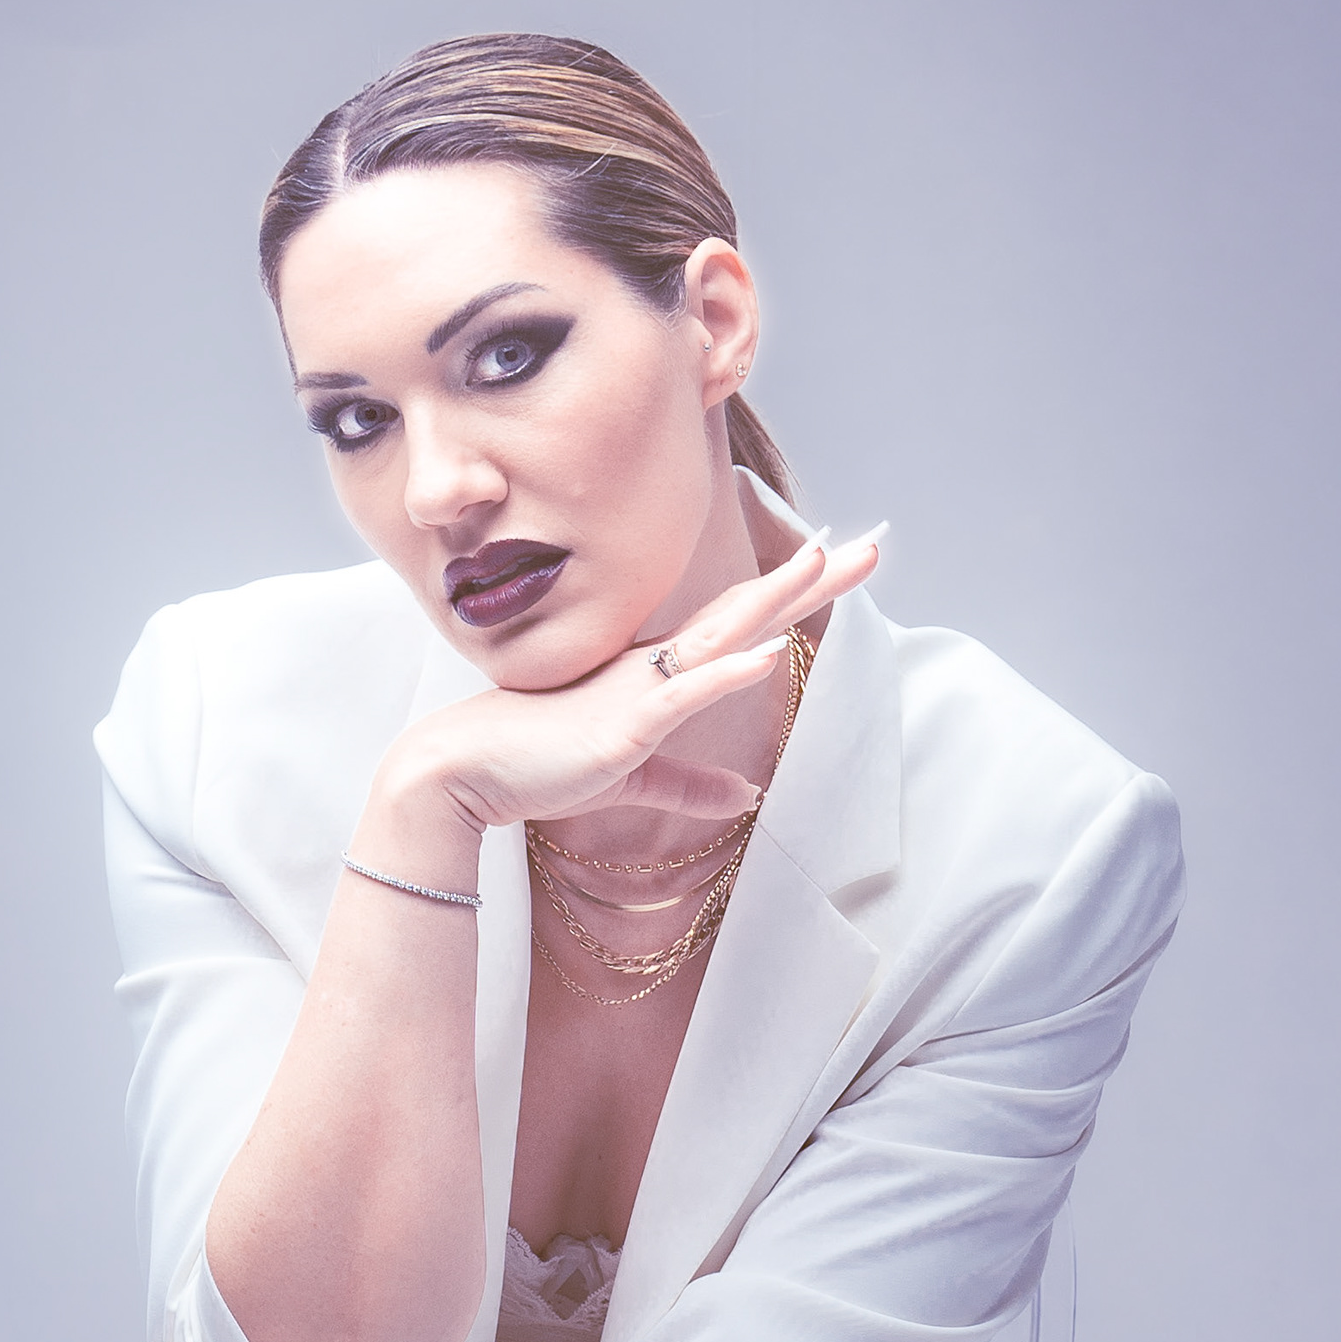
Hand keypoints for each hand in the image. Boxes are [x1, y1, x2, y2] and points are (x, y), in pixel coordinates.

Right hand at [386, 521, 882, 851]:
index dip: (793, 591)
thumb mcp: (632, 776)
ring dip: (776, 598)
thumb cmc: (541, 764)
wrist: (468, 771)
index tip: (843, 560)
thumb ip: (692, 784)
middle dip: (811, 577)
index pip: (741, 620)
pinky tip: (767, 655)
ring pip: (723, 632)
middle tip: (872, 545)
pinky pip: (684, 693)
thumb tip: (748, 796)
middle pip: (749, 609)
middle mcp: (656, 665)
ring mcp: (642, 689)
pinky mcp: (625, 724)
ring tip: (828, 562)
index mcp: (660, 671)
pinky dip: (727, 672)